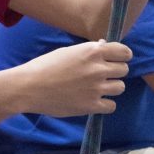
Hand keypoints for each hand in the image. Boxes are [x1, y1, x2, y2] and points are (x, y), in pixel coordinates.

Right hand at [16, 40, 131, 116]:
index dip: (121, 56)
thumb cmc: (44, 66)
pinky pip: (111, 106)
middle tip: (101, 76)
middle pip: (124, 70)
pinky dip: (104, 104)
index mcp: (92, 51)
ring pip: (120, 87)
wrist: (29, 87)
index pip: (124, 52)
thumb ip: (88, 51)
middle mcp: (98, 69)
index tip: (116, 60)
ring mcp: (96, 88)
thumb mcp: (67, 52)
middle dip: (114, 72)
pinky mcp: (91, 106)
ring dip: (111, 87)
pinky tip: (93, 100)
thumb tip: (104, 47)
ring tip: (96, 88)